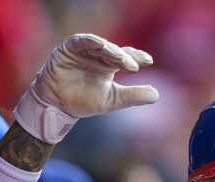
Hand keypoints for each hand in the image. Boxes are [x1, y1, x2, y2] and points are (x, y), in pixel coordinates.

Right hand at [14, 33, 158, 143]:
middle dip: (125, 57)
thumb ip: (133, 96)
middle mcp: (98, 56)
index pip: (126, 57)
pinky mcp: (68, 49)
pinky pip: (80, 41)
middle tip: (133, 66)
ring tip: (120, 59)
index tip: (149, 61)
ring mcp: (83, 51)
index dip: (137, 57)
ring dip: (110, 49)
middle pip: (115, 51)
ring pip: (100, 45)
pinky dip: (90, 41)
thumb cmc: (84, 102)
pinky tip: (100, 44)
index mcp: (109, 66)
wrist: (58, 107)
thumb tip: (157, 95)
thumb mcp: (113, 100)